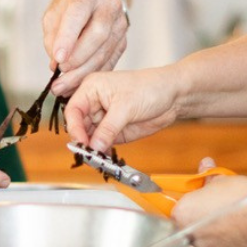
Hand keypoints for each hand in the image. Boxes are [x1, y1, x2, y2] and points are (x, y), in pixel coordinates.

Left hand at [43, 0, 127, 96]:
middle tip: (60, 73)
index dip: (68, 38)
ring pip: (104, 53)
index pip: (78, 14)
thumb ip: (52, 37)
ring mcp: (120, 24)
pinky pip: (109, 62)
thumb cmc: (70, 6)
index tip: (58, 58)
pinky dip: (92, 77)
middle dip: (77, 59)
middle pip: (97, 35)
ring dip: (83, 73)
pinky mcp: (123, 41)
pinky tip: (77, 86)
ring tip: (63, 87)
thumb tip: (57, 65)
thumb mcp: (54, 13)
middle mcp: (109, 6)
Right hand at [63, 67, 179, 152]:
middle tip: (89, 155)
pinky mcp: (113, 130)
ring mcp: (103, 118)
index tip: (81, 143)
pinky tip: (106, 158)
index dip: (74, 128)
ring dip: (92, 149)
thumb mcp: (126, 107)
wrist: (173, 96)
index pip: (73, 110)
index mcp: (91, 88)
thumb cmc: (150, 87)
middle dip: (83, 141)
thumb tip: (93, 146)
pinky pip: (102, 144)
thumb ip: (108, 128)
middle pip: (79, 126)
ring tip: (98, 159)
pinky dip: (102, 152)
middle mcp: (94, 103)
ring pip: (89, 137)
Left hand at [172, 158, 246, 246]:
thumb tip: (205, 165)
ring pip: (203, 238)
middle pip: (188, 225)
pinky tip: (235, 229)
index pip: (176, 209)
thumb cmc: (243, 196)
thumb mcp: (221, 178)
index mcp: (183, 213)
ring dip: (211, 229)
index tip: (196, 199)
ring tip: (227, 218)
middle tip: (213, 206)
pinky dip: (224, 241)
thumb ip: (206, 175)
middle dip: (199, 216)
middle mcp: (190, 235)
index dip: (187, 202)